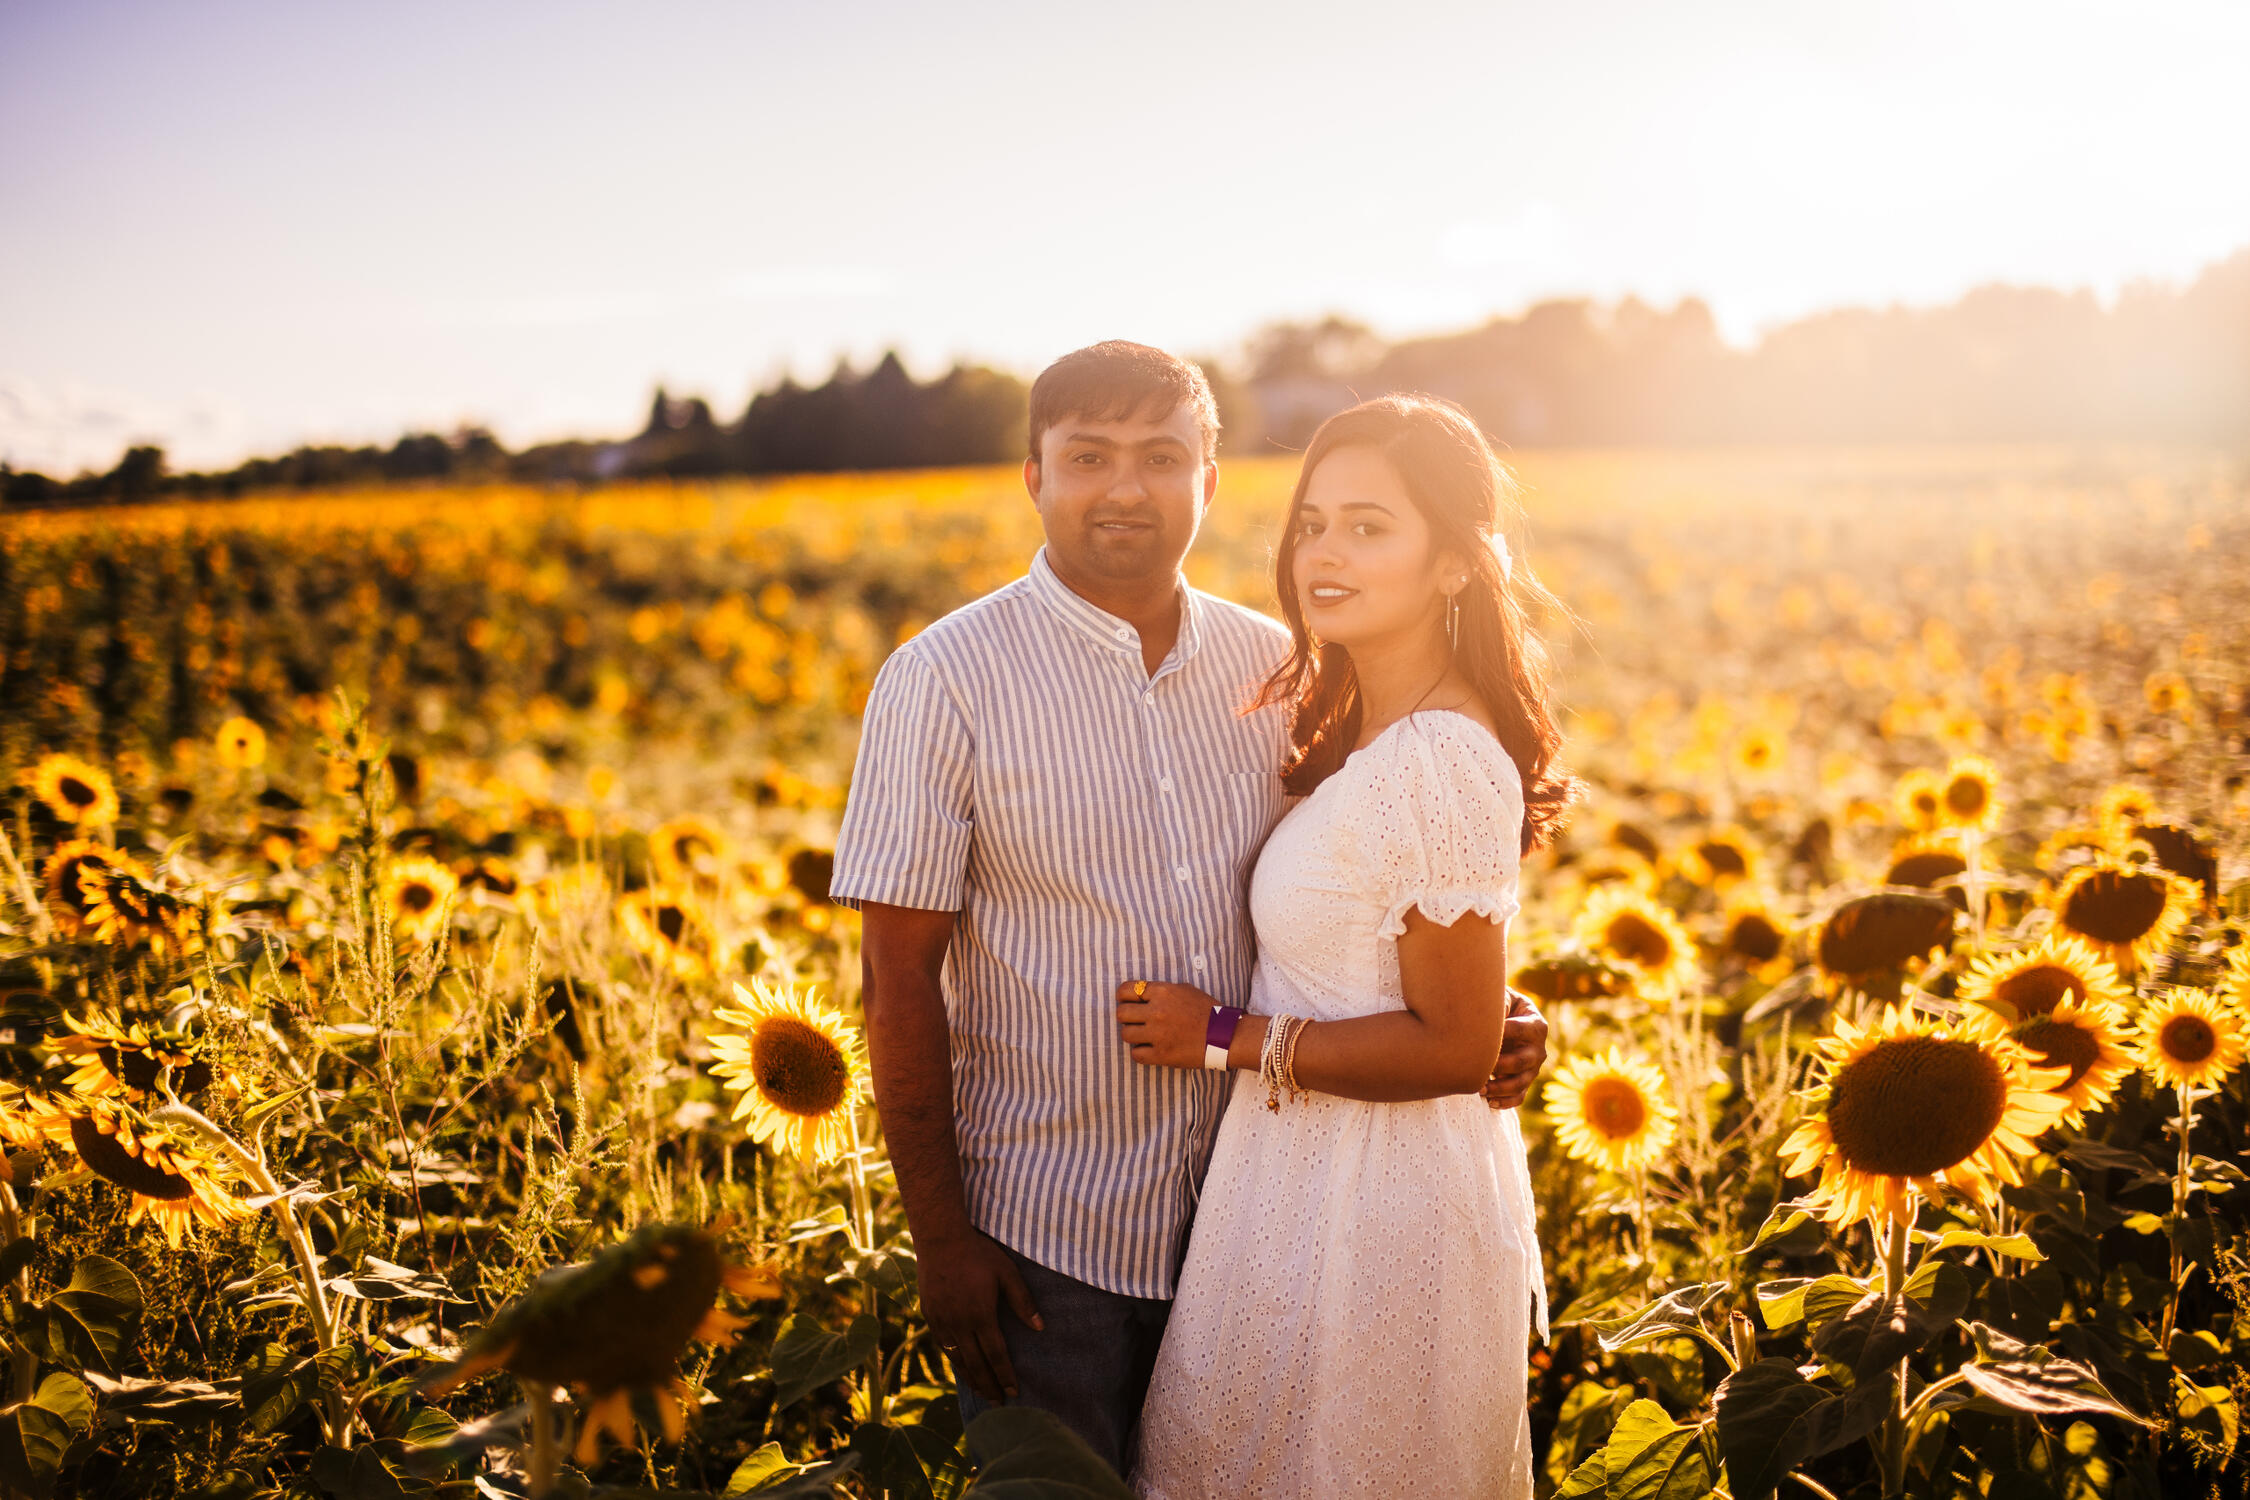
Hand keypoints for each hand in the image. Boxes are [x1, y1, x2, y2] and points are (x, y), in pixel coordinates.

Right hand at [916, 1231, 1041, 1401]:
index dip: (1005, 1376)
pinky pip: (943, 1346)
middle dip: (989, 1386)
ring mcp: (942, 1321)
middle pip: (976, 1364)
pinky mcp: (930, 1316)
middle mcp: (959, 1324)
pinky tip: (962, 1367)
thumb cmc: (979, 1253)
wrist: (940, 1239)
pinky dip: (954, 1361)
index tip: (1013, 1393)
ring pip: (957, 1359)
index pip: (996, 1355)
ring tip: (982, 1392)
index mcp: (981, 1315)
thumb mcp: (1007, 1273)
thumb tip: (1040, 1328)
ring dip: (971, 1378)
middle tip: (999, 1403)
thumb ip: (1023, 1302)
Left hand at [1115, 979, 1222, 1069]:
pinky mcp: (1161, 1055)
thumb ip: (1160, 990)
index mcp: (1162, 992)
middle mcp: (1156, 1012)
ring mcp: (1157, 1034)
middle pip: (1121, 1013)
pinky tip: (1151, 1048)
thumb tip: (1139, 994)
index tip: (1128, 1002)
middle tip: (1137, 1020)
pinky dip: (1141, 1052)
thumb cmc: (1206, 1011)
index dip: (1124, 997)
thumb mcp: (1184, 990)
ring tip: (1145, 1035)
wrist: (1225, 1036)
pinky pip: (1135, 1054)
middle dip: (1127, 1017)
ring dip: (1133, 1035)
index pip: (1125, 990)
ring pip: (1125, 1034)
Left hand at [1483, 989, 1547, 1109]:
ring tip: (1479, 1089)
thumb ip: (1499, 1002)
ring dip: (1500, 1089)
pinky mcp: (1525, 1081)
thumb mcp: (1504, 998)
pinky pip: (1518, 1097)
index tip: (1480, 1036)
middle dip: (1499, 1066)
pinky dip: (1505, 1102)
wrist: (1505, 1021)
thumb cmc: (1501, 1006)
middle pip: (1521, 1062)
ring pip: (1520, 1083)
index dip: (1503, 1033)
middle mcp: (1538, 1049)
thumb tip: (1486, 1012)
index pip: (1520, 1030)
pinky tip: (1489, 1102)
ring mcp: (1533, 1068)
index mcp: (1536, 1025)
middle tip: (1478, 1067)